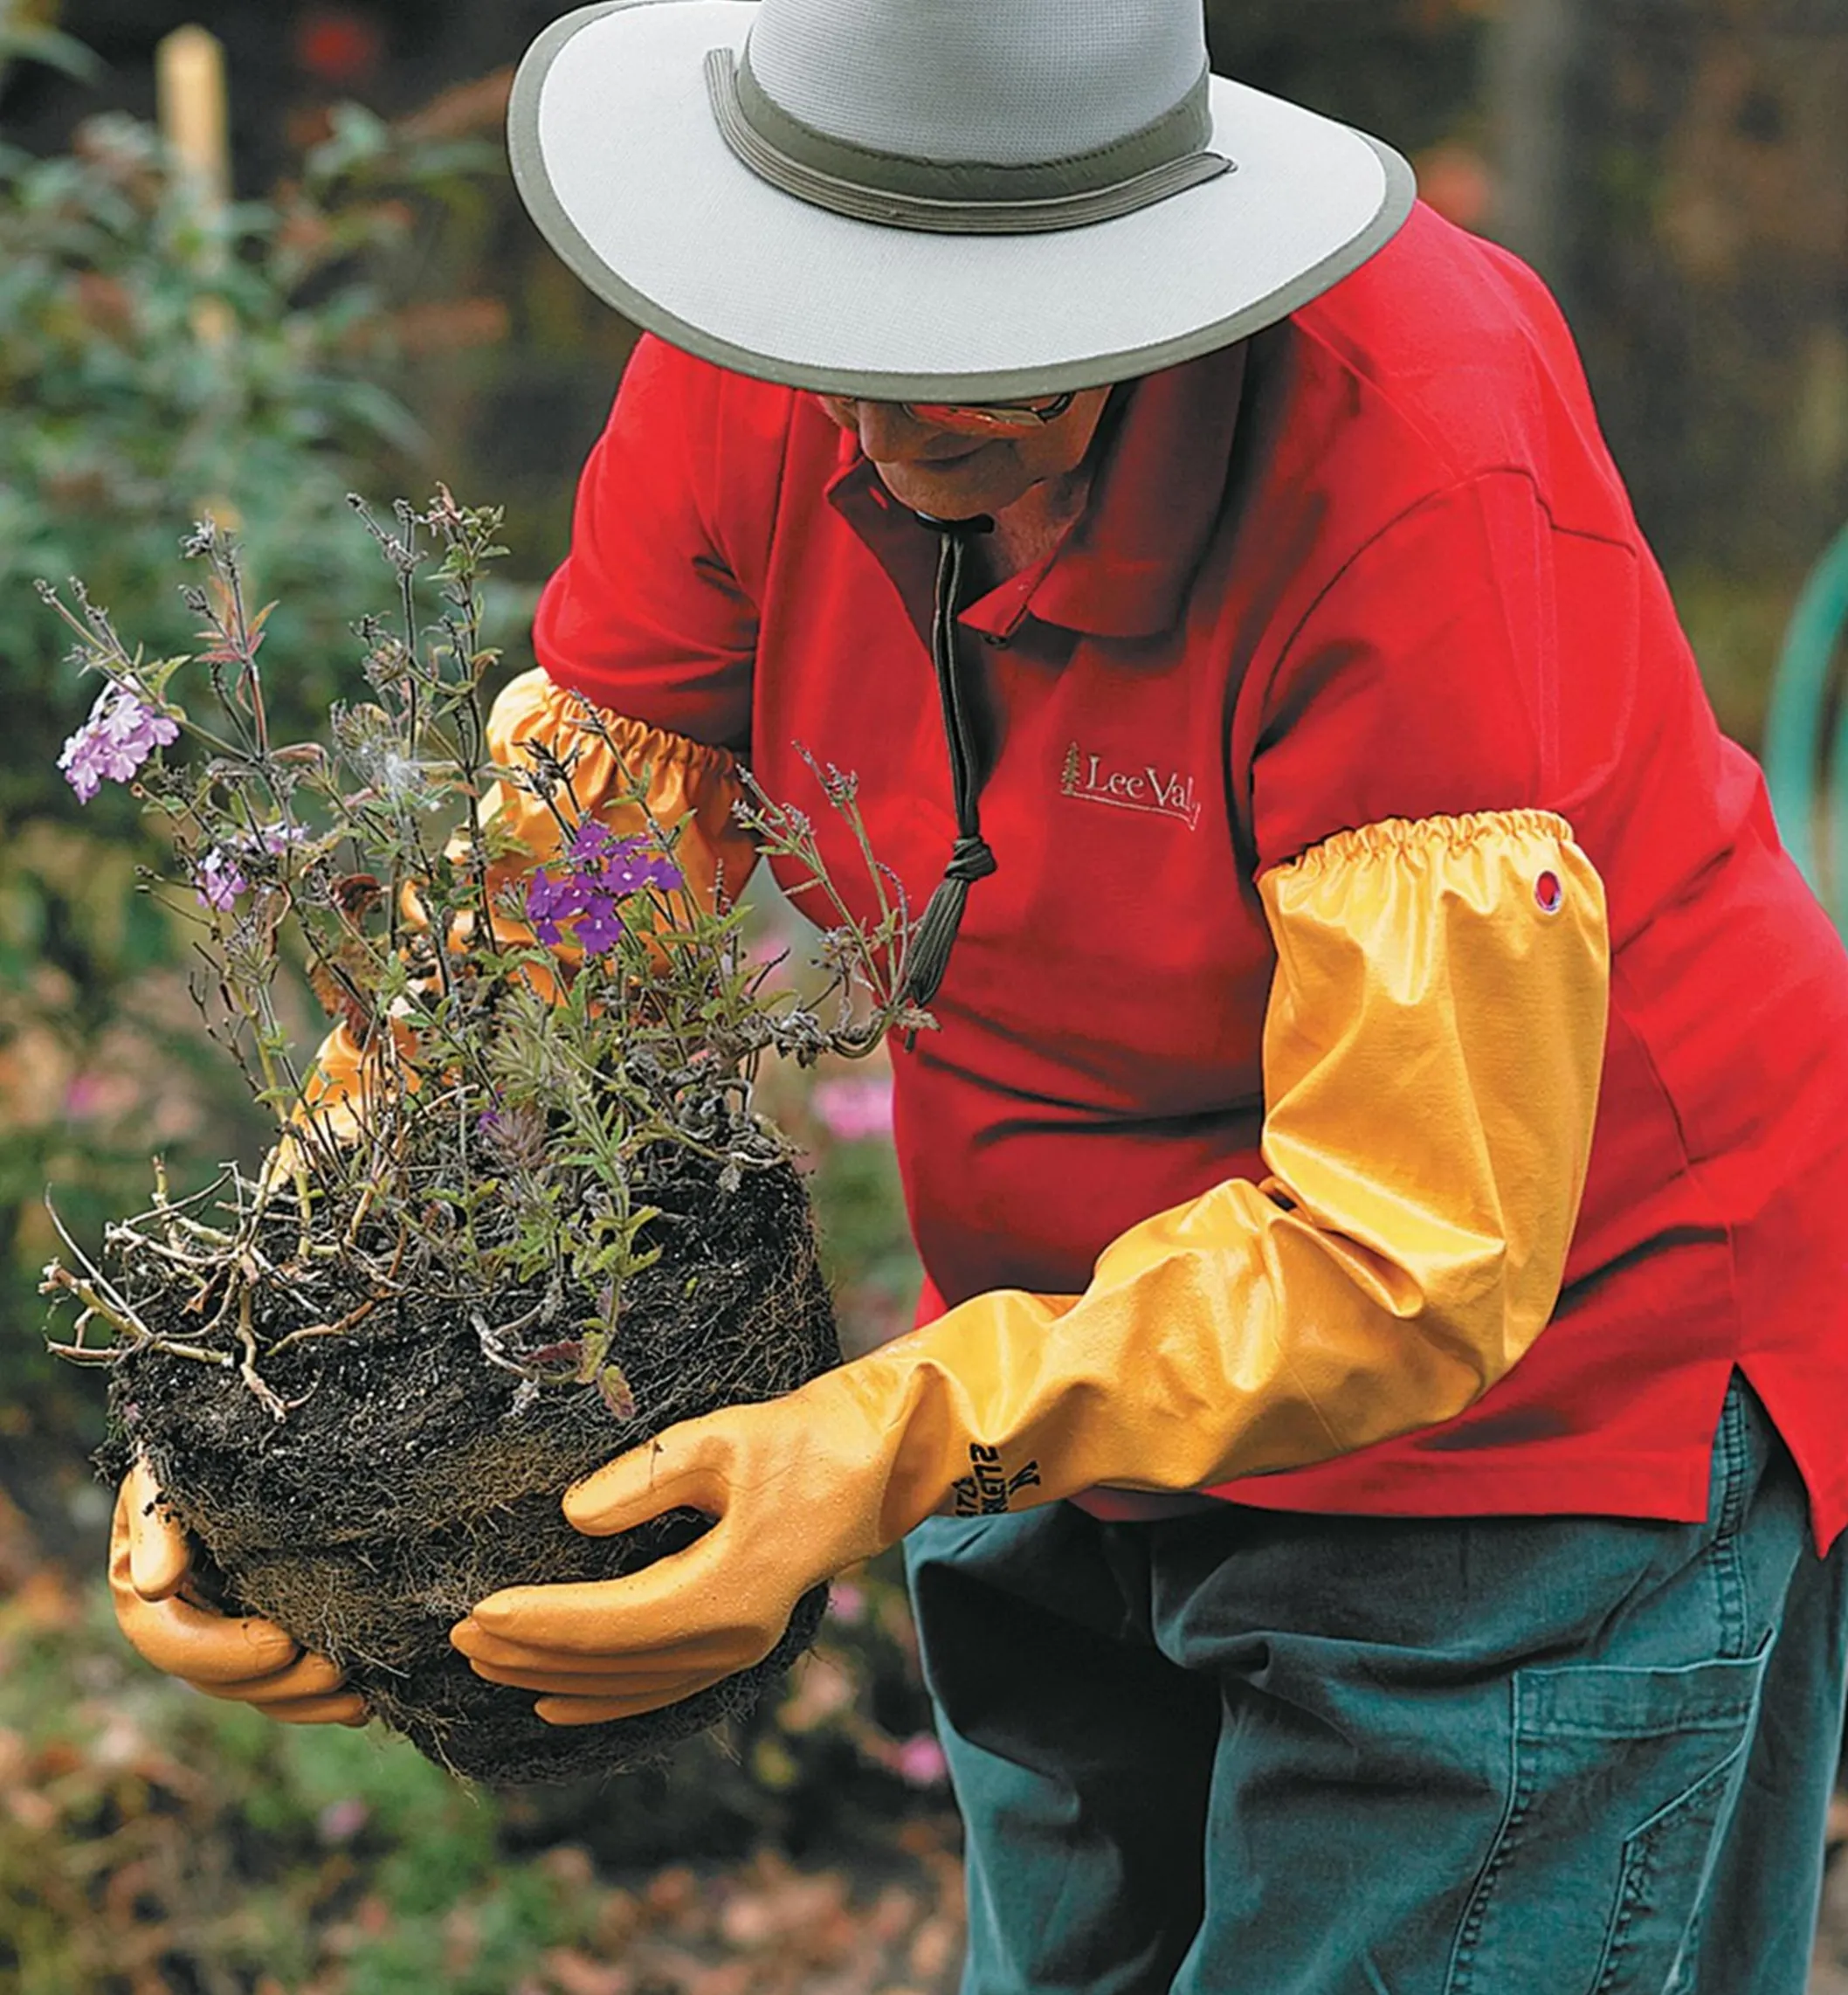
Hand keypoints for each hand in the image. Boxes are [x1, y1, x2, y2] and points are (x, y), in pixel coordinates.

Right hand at [110, 1459, 366, 1725]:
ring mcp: (220, 1626)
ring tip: (357, 1695)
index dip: (223, 1653)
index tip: (283, 1642)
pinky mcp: (264, 1626)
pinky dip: (317, 1699)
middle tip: (335, 1670)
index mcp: (144, 1578)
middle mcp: (178, 1613)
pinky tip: (361, 1703)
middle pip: (212, 1679)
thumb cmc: (208, 1439)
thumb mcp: (171, 1468)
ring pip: (250, 1690)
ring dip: (302, 1701)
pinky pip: (282, 1682)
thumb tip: (156, 1585)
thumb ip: (163, 1524)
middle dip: (274, 1683)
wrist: (248, 1427)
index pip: (165, 1639)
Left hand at [451, 1394, 877, 1726]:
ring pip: (627, 1683)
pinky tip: (552, 1702)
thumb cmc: (800, 1441)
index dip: (541, 1622)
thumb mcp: (722, 1438)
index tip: (477, 1609)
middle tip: (458, 1634)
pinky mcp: (736, 1641)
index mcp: (728, 1590)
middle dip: (528, 1652)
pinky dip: (600, 1697)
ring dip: (551, 1675)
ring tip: (484, 1661)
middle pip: (610, 1662)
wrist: (873, 1464)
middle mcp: (731, 1636)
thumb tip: (573, 1516)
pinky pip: (655, 1686)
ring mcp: (736, 1649)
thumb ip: (644, 1477)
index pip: (612, 1622)